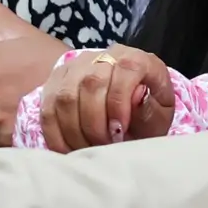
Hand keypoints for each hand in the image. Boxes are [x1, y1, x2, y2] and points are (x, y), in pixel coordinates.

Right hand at [38, 41, 183, 152]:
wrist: (125, 104)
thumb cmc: (146, 111)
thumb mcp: (160, 112)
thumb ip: (152, 108)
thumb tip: (138, 96)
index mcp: (134, 58)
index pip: (125, 69)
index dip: (120, 102)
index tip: (120, 130)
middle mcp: (102, 57)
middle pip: (91, 84)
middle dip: (96, 123)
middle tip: (104, 145)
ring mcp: (73, 69)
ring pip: (65, 97)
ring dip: (75, 131)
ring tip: (89, 149)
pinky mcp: (53, 84)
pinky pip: (47, 110)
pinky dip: (56, 135)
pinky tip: (69, 150)